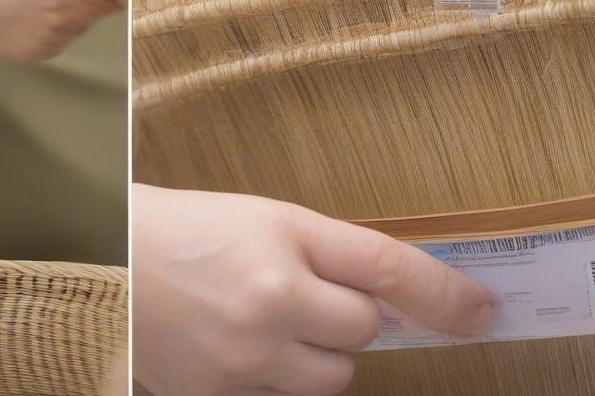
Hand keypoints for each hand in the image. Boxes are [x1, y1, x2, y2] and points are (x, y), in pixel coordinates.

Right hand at [132, 184, 495, 395]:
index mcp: (281, 233)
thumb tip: (388, 297)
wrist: (109, 266)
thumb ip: (324, 251)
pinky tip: (245, 344)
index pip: (386, 266)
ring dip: (322, 352)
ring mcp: (248, 358)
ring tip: (273, 320)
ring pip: (336, 376)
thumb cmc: (186, 229)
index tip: (484, 310)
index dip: (443, 293)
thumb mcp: (258, 217)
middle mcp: (271, 298)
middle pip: (365, 328)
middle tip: (306, 291)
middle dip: (349, 313)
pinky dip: (284, 377)